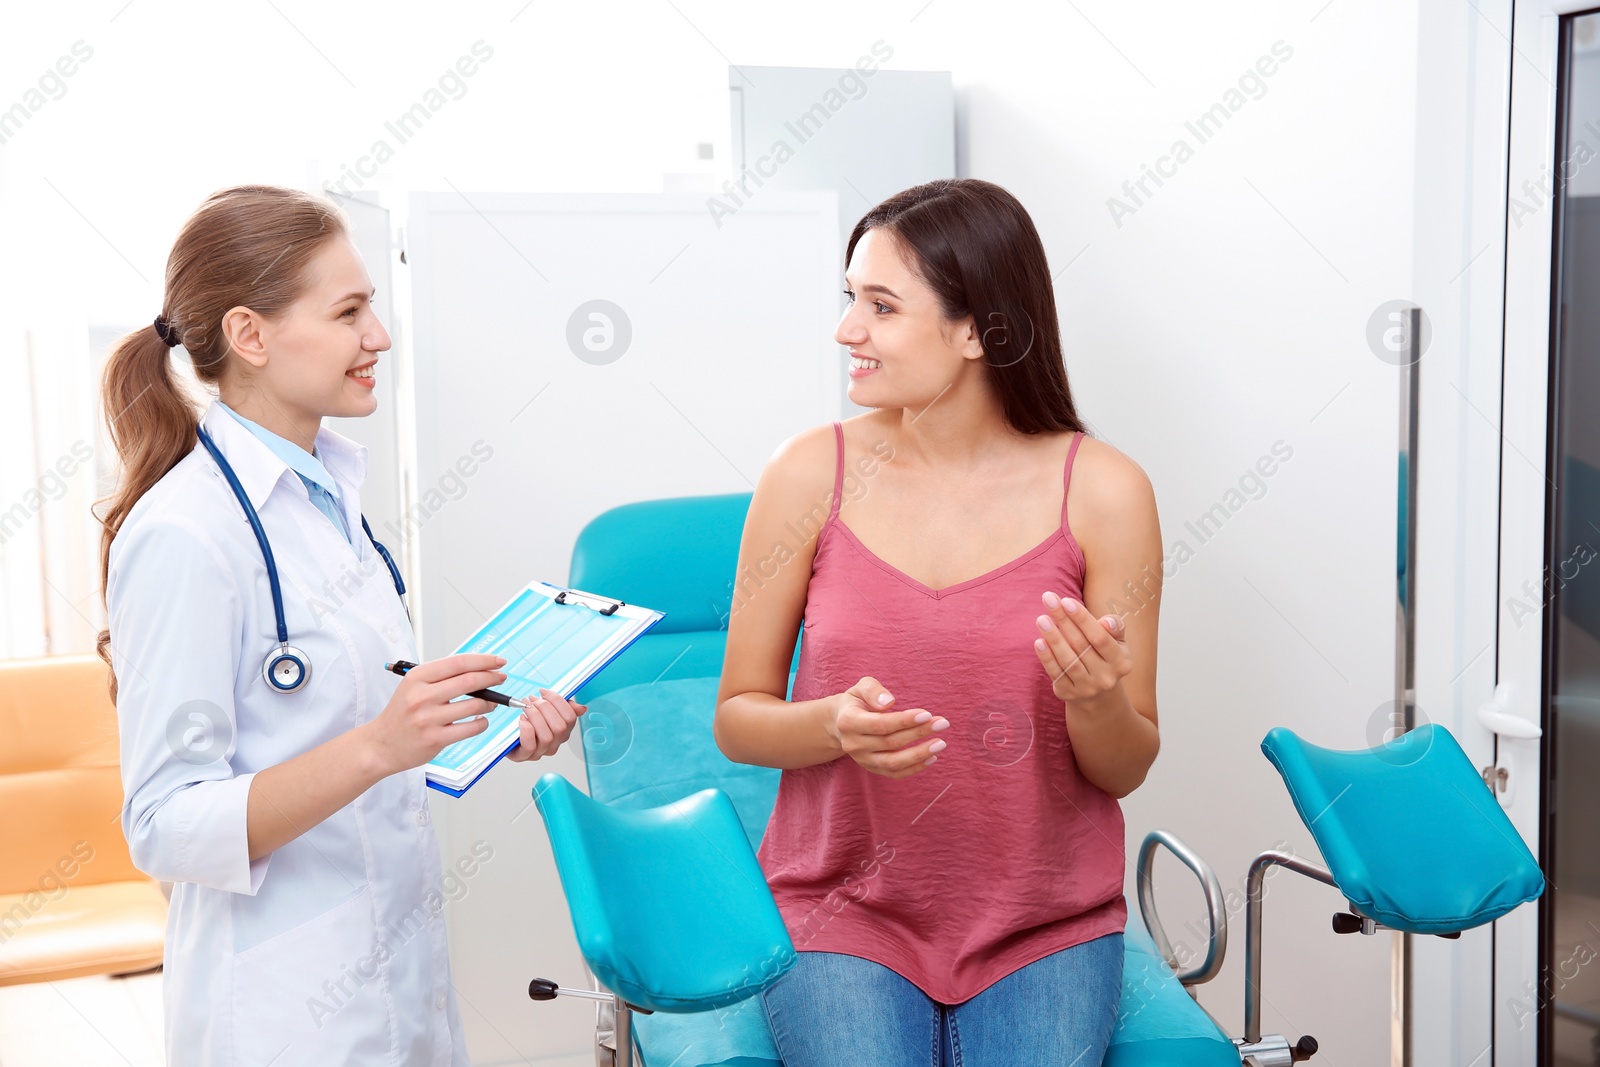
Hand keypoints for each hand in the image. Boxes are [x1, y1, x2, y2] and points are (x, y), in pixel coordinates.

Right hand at [364, 654, 504, 776]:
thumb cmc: (401, 714)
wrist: (380, 744)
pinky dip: (482, 723)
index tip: (498, 661)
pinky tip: (480, 720)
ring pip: (474, 705)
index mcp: (417, 677)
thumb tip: (477, 669)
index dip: (483, 661)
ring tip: (490, 703)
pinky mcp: (435, 739)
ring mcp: (428, 718)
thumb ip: (441, 677)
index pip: (458, 663)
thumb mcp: (413, 686)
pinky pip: (471, 728)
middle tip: (501, 678)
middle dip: (491, 678)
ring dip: (489, 703)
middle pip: (469, 681)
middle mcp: (421, 696)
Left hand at [504, 689, 585, 761]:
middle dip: (545, 708)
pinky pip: (530, 745)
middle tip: (533, 699)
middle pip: (559, 727)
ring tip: (526, 707)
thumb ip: (563, 707)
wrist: (509, 739)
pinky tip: (522, 720)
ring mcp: (540, 752)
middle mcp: (554, 744)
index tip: (544, 692)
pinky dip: (526, 730)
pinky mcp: (524, 756)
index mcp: (563, 732)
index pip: (570, 717)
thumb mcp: (547, 713)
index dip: (558, 701)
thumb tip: (581, 708)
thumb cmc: (528, 724)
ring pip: (546, 737)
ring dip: (535, 717)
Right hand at [828, 676, 949, 778]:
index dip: (904, 721)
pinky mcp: (872, 768)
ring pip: (893, 762)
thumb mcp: (861, 687)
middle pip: (890, 743)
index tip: (927, 714)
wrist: (840, 723)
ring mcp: (862, 759)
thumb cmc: (857, 701)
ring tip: (941, 744)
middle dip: (919, 733)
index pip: (880, 724)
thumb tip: (889, 702)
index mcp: (849, 721)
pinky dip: (915, 768)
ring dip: (919, 754)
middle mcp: (853, 744)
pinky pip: (895, 773)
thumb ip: (873, 690)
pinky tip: (932, 757)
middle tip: (942, 723)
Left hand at [1033, 591, 1131, 704]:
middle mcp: (1106, 677)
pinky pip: (1056, 673)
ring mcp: (1087, 688)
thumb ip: (1116, 627)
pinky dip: (1046, 658)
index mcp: (1121, 662)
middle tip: (1048, 600)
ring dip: (1053, 638)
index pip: (1100, 637)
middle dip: (1063, 620)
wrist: (1098, 695)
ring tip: (1041, 619)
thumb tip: (1106, 622)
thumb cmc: (1105, 655)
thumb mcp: (1117, 642)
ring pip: (1068, 660)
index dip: (1082, 619)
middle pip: (1080, 645)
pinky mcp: (1068, 694)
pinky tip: (1039, 641)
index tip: (1066, 601)